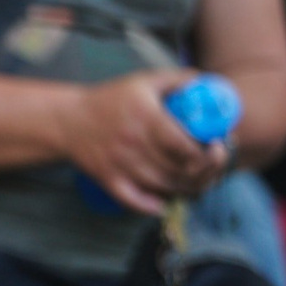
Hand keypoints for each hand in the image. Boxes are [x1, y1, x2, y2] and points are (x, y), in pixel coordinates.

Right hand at [65, 69, 227, 212]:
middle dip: (205, 172)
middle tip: (214, 165)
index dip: (207, 153)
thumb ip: (177, 79)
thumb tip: (207, 82)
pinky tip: (164, 202)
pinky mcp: (108, 179)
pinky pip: (134, 201)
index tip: (218, 147)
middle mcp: (133, 144)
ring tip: (198, 180)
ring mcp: (120, 165)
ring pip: (162, 187)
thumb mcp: (143, 81)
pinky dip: (152, 206)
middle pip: (178, 170)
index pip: (185, 146)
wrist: (67, 120)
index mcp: (146, 119)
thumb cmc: (111, 99)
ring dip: (186, 189)